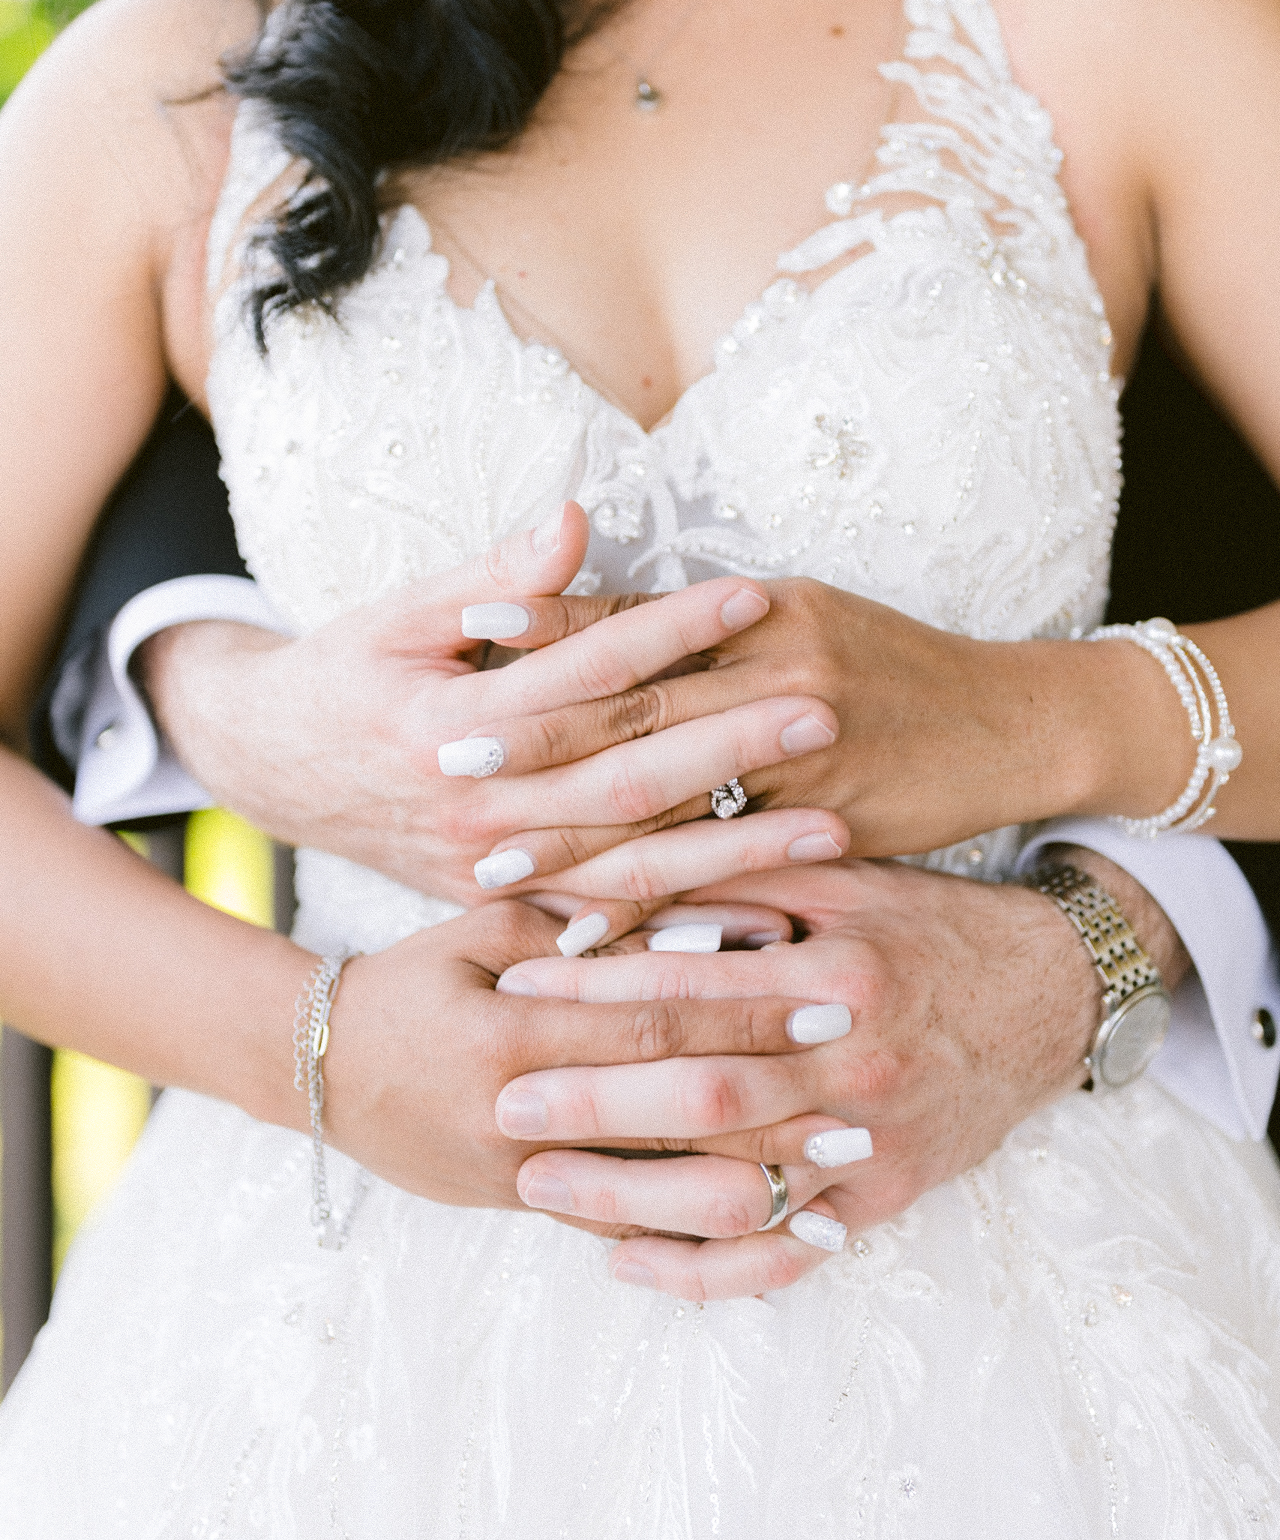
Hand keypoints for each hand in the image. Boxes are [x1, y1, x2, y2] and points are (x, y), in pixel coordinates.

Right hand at [140, 503, 848, 930]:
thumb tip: (577, 517)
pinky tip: (769, 920)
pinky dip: (688, 924)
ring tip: (836, 827)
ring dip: (735, 848)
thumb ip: (495, 574)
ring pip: (630, 863)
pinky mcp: (504, 906)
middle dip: (732, 746)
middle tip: (828, 709)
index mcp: (450, 719)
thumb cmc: (346, 674)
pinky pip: (609, 922)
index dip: (670, 628)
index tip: (756, 594)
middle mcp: (475, 805)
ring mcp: (491, 868)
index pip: (584, 670)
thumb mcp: (399, 611)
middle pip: (624, 776)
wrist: (271, 769)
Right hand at [320, 896, 846, 1298]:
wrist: (323, 1074)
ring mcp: (527, 1179)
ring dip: (764, 1176)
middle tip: (868, 1082)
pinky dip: (708, 1233)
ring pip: (665, 1190)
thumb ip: (578, 921)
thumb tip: (690, 914)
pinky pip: (631, 1232)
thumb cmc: (412, 984)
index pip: (653, 1024)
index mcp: (511, 1039)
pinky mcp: (531, 1212)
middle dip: (778, 1098)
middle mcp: (523, 1121)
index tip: (828, 995)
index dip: (745, 1011)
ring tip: (847, 1161)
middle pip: (675, 1113)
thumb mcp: (481, 931)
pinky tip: (777, 1224)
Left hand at [480, 578, 1198, 874]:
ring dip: (578, 834)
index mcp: (768, 607)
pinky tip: (593, 932)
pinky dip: (654, 903)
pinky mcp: (833, 828)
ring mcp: (812, 753)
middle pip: (638, 706)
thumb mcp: (807, 615)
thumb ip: (709, 625)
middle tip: (445, 766)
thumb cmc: (897, 666)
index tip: (466, 636)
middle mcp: (783, 668)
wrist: (1016, 721)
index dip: (551, 625)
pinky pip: (722, 873)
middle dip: (538, 739)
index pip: (641, 614)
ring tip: (494, 863)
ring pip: (672, 799)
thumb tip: (603, 625)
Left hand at [488, 851, 1189, 1299]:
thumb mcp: (840, 881)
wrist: (1049, 996)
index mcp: (839, 975)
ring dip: (628, 1195)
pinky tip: (626, 1262)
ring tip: (536, 1183)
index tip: (517, 989)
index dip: (599, 993)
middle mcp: (858, 1065)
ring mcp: (875, 1146)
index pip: (696, 990)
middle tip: (505, 1101)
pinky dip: (705, 1270)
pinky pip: (787, 1255)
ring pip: (736, 1189)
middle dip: (595, 1103)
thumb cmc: (924, 927)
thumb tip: (612, 896)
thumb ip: (733, 886)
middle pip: (705, 1098)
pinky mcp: (886, 1202)